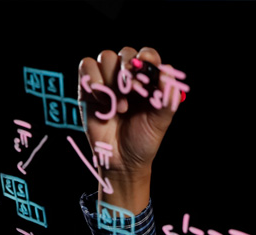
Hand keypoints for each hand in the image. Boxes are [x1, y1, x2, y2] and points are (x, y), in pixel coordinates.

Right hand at [78, 46, 182, 211]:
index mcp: (148, 81)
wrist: (122, 160)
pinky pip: (87, 67)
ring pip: (106, 57)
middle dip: (129, 71)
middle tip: (133, 93)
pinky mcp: (88, 88)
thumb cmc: (143, 139)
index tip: (147, 69)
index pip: (148, 55)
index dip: (147, 57)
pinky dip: (95, 81)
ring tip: (120, 106)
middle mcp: (128, 77)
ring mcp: (108, 81)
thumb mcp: (161, 121)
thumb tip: (168, 72)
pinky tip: (104, 103)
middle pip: (126, 53)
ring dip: (113, 80)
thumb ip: (167, 98)